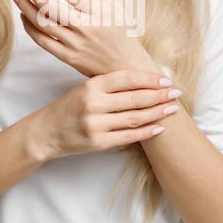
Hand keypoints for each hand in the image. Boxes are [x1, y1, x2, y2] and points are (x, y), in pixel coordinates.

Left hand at [9, 0, 156, 76]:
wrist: (126, 67)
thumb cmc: (122, 33)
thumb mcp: (115, 6)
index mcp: (98, 11)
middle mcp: (85, 26)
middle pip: (51, 5)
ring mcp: (75, 43)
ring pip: (43, 23)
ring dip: (25, 6)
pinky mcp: (68, 57)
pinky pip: (43, 41)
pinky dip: (30, 28)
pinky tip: (24, 16)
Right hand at [29, 69, 181, 160]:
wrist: (46, 132)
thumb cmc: (68, 106)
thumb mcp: (84, 88)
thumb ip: (109, 84)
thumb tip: (143, 80)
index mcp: (91, 86)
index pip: (127, 79)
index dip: (150, 79)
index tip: (166, 79)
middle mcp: (94, 104)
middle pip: (135, 98)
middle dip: (160, 95)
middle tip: (176, 93)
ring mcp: (95, 125)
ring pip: (134, 118)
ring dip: (157, 113)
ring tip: (172, 109)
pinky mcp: (97, 143)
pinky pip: (128, 137)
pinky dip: (146, 132)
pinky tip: (159, 127)